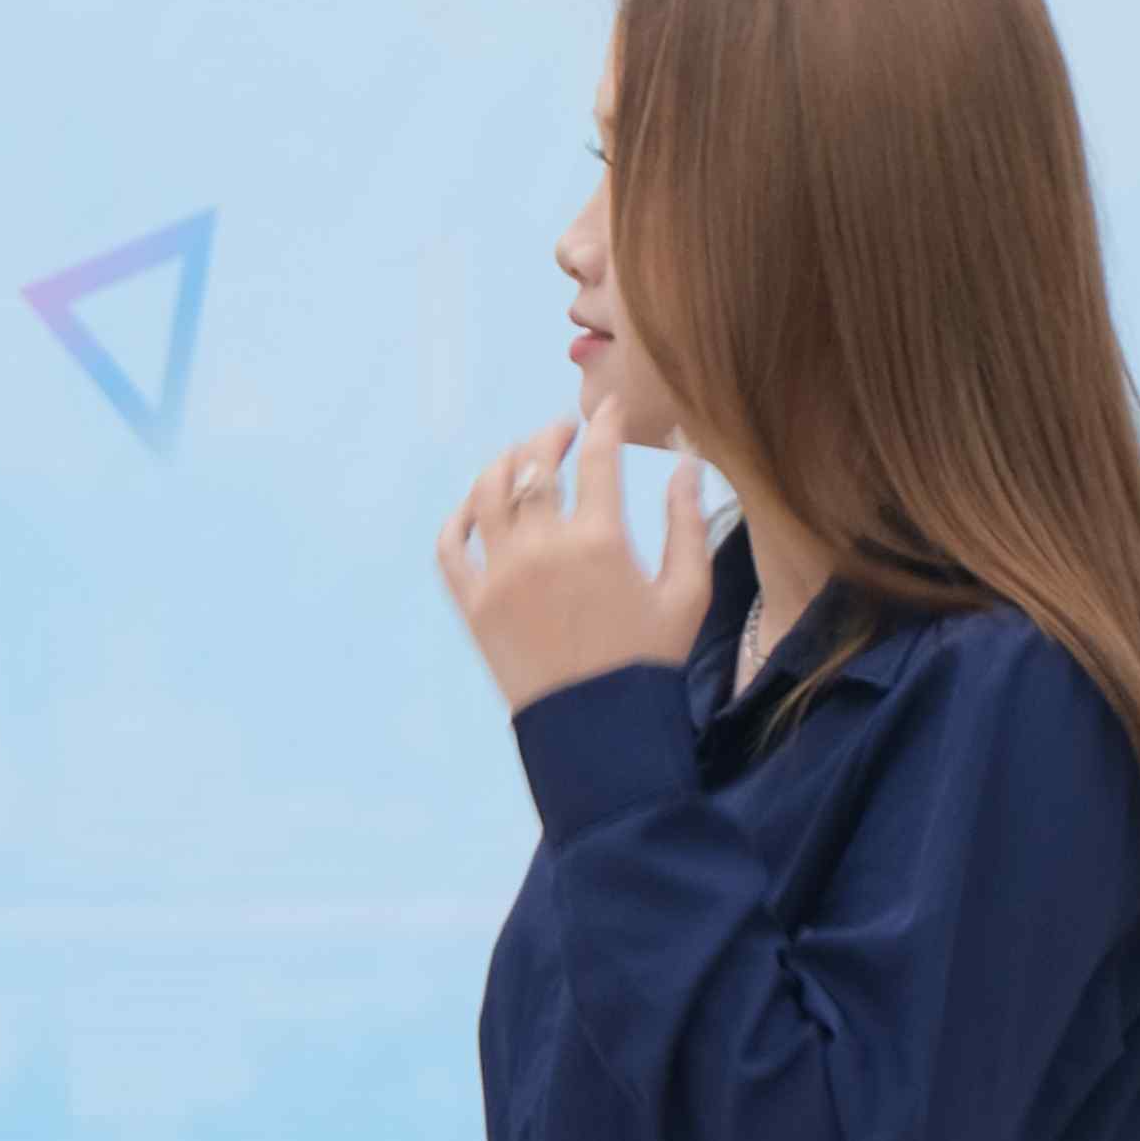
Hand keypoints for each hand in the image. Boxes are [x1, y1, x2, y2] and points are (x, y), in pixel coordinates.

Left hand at [437, 404, 710, 713]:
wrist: (599, 729)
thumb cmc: (651, 660)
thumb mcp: (688, 592)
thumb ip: (688, 522)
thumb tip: (685, 464)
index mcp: (600, 541)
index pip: (597, 458)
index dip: (606, 424)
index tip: (610, 411)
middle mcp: (543, 549)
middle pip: (534, 465)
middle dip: (550, 437)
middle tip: (563, 432)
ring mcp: (501, 575)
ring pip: (486, 493)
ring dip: (502, 464)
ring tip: (519, 458)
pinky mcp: (473, 604)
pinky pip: (450, 546)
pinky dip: (458, 518)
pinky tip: (476, 507)